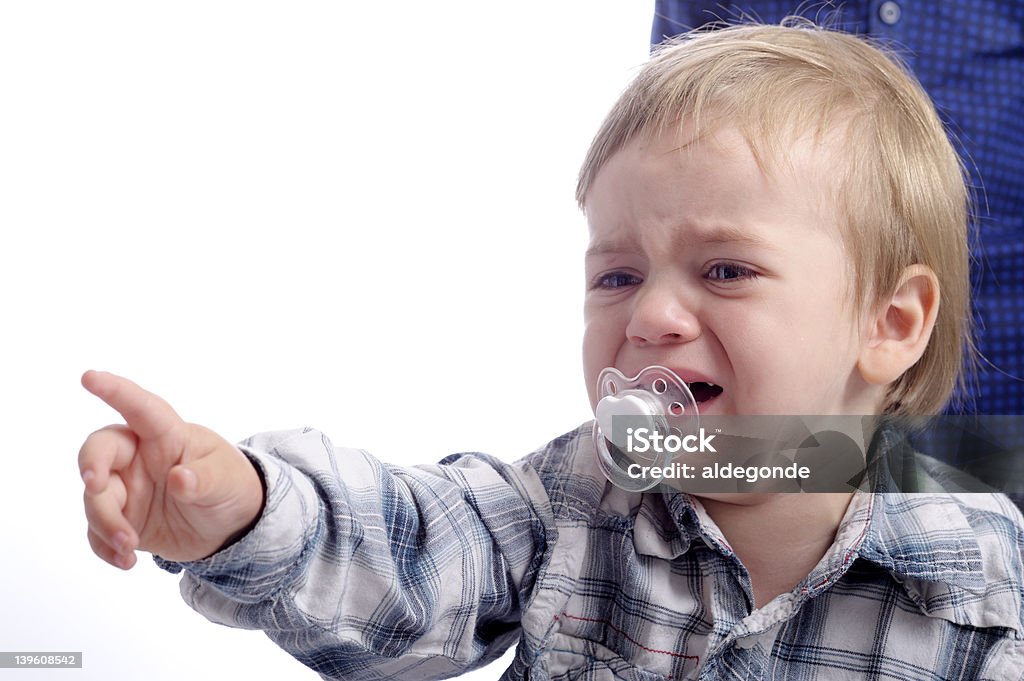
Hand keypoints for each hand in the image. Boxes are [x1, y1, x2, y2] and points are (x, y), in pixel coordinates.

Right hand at [79, 371, 263, 568]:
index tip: (90, 377)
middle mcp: (140, 457)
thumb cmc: (231, 487)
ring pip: (94, 497)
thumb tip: (180, 479)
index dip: (116, 391)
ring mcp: (127, 488)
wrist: (231, 528)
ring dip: (105, 523)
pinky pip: (97, 531)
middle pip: (100, 451)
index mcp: (169, 436)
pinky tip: (126, 561)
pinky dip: (105, 547)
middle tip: (95, 485)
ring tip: (129, 547)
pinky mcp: (122, 518)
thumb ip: (205, 480)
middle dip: (91, 467)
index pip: (141, 408)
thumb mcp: (227, 482)